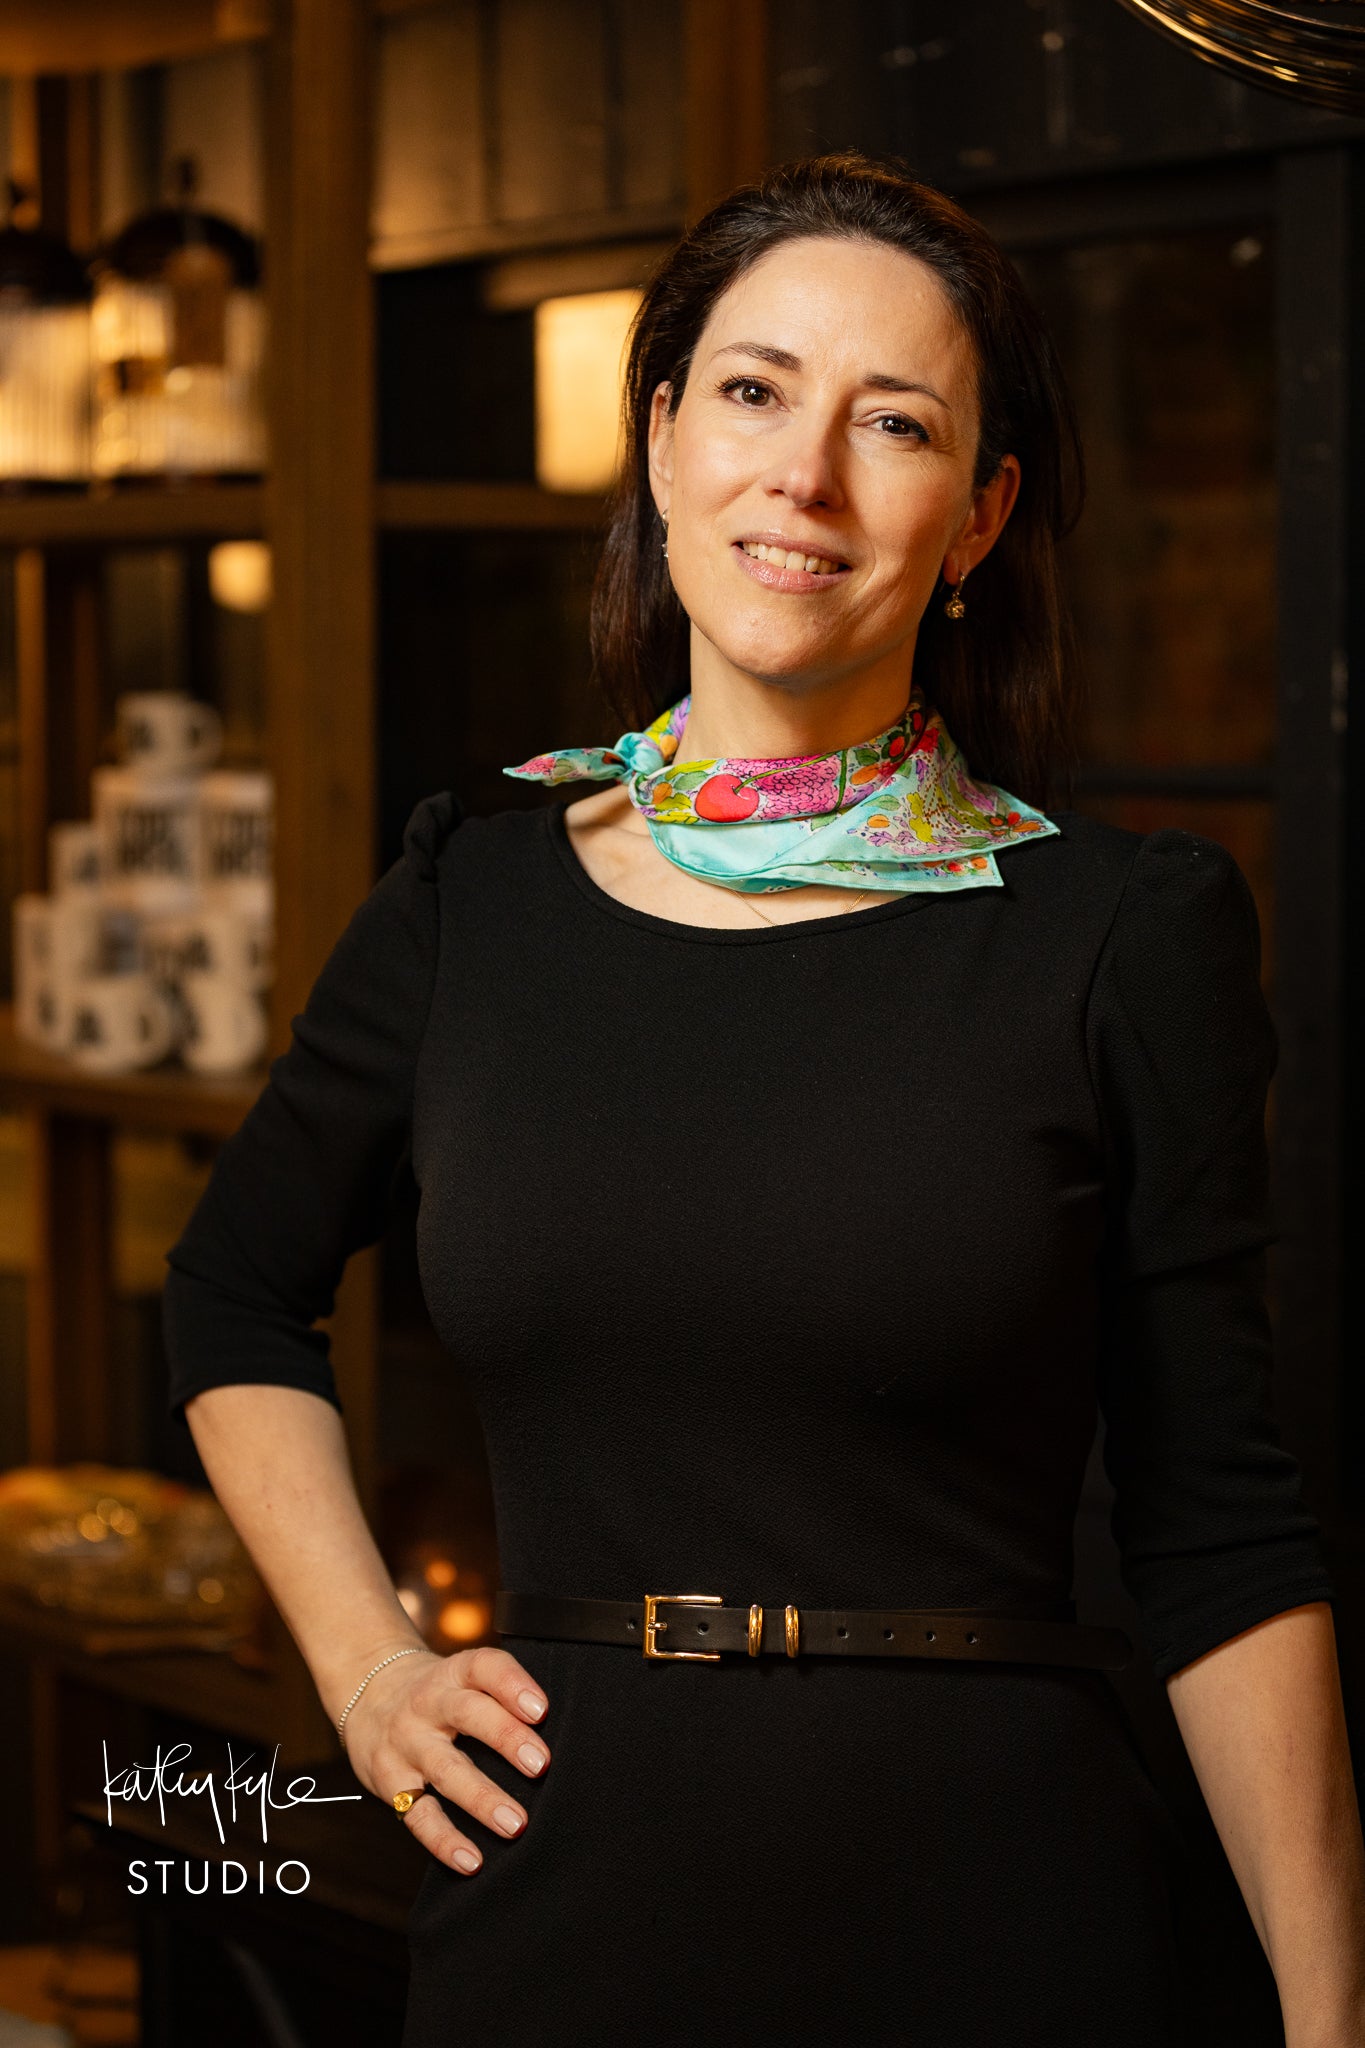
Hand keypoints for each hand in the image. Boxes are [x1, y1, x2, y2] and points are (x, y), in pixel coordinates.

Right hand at [339, 1643, 551, 1873]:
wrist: (366, 1694)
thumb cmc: (437, 1693)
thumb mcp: (460, 1678)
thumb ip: (499, 1698)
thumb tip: (562, 1736)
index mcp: (453, 1673)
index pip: (484, 1667)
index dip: (513, 1684)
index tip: (542, 1709)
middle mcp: (428, 1703)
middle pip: (468, 1714)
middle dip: (505, 1737)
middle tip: (541, 1765)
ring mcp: (406, 1743)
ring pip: (446, 1769)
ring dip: (482, 1799)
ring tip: (515, 1824)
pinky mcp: (390, 1782)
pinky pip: (418, 1815)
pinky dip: (444, 1841)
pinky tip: (472, 1860)